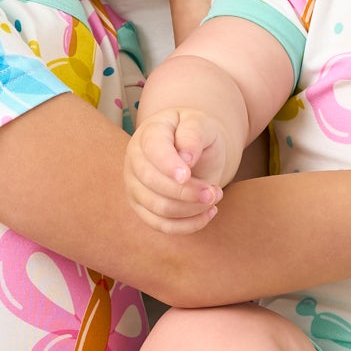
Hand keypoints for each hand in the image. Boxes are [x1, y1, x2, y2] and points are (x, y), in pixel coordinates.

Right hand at [123, 108, 228, 232]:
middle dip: (187, 192)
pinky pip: (162, 225)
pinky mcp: (142, 208)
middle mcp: (135, 159)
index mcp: (149, 133)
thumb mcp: (201, 124)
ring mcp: (135, 186)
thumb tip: (186, 159)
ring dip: (192, 209)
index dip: (168, 164)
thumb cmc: (197, 135)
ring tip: (215, 198)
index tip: (187, 175)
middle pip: (153, 183)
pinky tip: (208, 213)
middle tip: (216, 192)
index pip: (153, 149)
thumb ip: (194, 134)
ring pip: (159, 208)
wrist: (194, 150)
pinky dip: (188, 224)